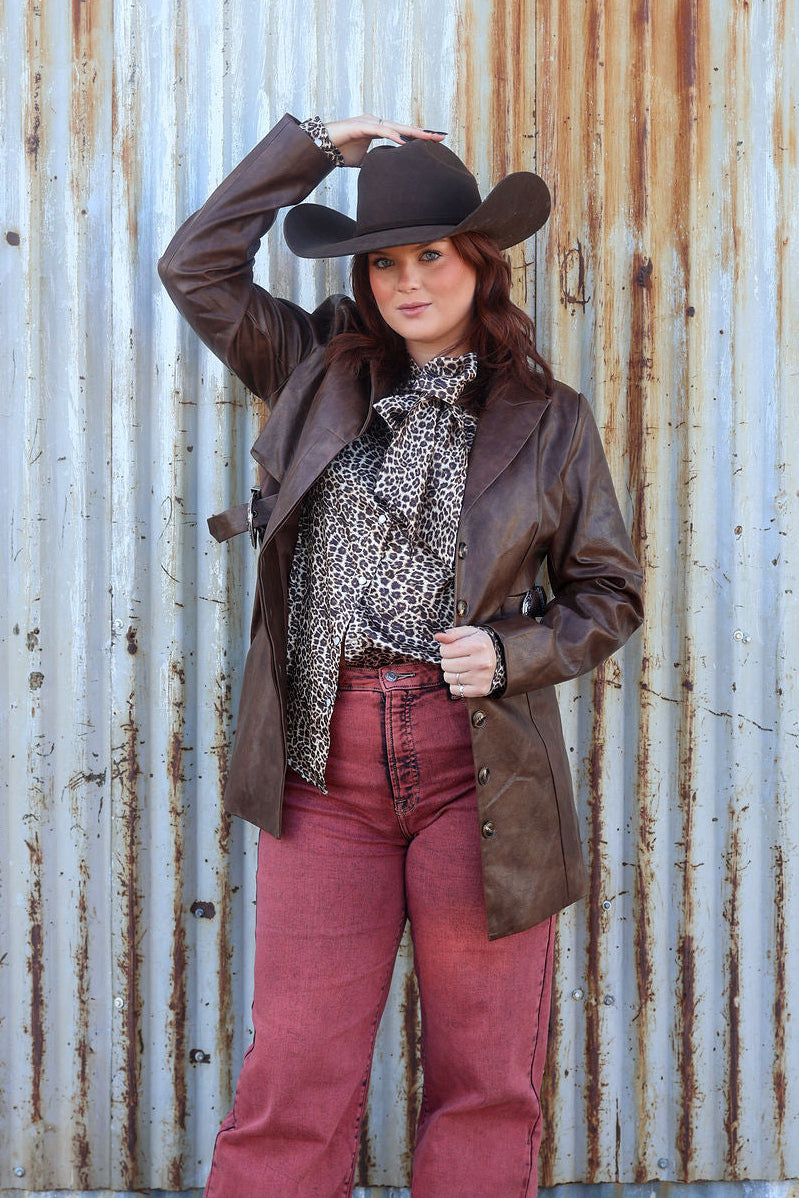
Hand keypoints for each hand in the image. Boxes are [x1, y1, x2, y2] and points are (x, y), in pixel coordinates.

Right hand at [324, 115, 444, 165]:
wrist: (322, 147)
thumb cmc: (341, 152)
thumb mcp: (364, 161)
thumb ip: (376, 162)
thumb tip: (385, 173)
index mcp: (379, 129)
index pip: (403, 133)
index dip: (419, 137)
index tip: (436, 141)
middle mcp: (376, 122)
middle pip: (404, 128)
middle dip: (423, 133)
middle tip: (442, 136)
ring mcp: (369, 121)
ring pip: (396, 126)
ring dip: (412, 133)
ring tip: (428, 138)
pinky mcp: (361, 125)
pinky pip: (380, 130)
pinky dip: (392, 135)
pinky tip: (404, 141)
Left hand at [435, 626, 496, 698]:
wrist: (498, 658)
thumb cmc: (478, 644)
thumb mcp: (468, 633)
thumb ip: (452, 634)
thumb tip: (437, 636)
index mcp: (478, 645)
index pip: (445, 650)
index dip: (444, 649)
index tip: (453, 649)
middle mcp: (482, 662)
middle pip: (446, 665)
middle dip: (447, 661)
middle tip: (457, 659)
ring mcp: (482, 677)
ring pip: (449, 678)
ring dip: (450, 673)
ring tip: (460, 667)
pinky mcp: (481, 689)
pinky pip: (455, 690)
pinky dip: (455, 685)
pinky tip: (463, 677)